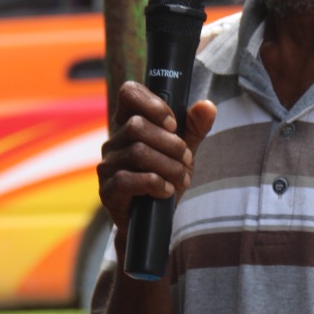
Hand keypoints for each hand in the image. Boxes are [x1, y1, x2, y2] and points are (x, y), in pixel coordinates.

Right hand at [96, 80, 216, 237]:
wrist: (155, 219)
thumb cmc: (166, 176)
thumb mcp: (185, 149)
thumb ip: (196, 127)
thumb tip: (207, 106)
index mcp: (129, 123)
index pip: (129, 93)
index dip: (153, 103)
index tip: (173, 125)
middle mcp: (113, 141)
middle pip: (137, 126)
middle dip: (171, 144)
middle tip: (186, 160)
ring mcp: (107, 166)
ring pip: (138, 152)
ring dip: (169, 166)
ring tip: (182, 178)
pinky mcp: (107, 191)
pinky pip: (129, 180)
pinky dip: (156, 184)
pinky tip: (167, 191)